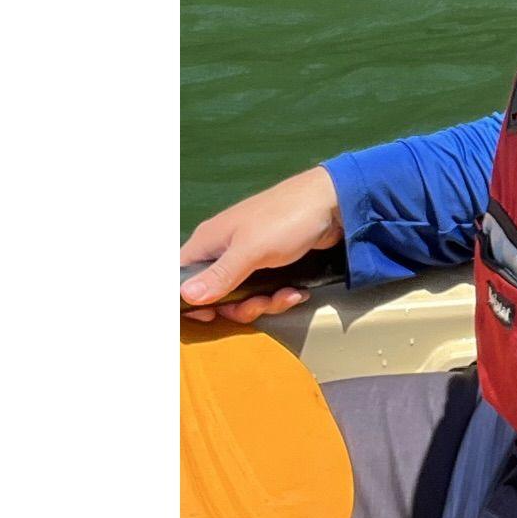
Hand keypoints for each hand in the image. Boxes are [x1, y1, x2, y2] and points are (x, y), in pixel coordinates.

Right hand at [179, 167, 342, 323]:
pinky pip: (265, 290)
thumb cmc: (288, 218)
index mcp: (209, 242)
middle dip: (238, 307)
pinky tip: (297, 291)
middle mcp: (224, 250)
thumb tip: (185, 296)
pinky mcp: (272, 263)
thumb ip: (219, 275)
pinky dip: (280, 295)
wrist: (336, 203)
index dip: (189, 301)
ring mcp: (249, 256)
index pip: (180, 278)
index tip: (210, 314)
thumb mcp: (252, 250)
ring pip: (242, 296)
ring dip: (264, 303)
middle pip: (214, 295)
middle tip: (259, 305)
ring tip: (286, 295)